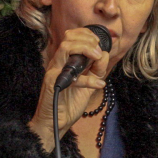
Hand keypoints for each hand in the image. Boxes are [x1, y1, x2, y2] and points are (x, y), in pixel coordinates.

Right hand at [28, 27, 109, 151]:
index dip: (87, 35)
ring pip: (65, 47)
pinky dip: (88, 79)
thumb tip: (104, 54)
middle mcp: (58, 63)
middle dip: (87, 39)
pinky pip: (70, 76)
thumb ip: (96, 69)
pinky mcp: (53, 83)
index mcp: (65, 61)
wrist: (56, 123)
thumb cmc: (69, 103)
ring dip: (85, 48)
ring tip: (97, 57)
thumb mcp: (89, 83)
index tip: (100, 42)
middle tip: (98, 50)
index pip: (72, 37)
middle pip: (68, 37)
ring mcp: (54, 71)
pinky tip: (99, 85)